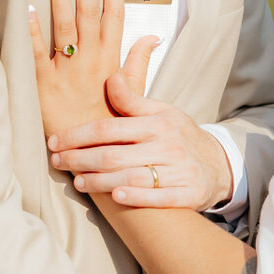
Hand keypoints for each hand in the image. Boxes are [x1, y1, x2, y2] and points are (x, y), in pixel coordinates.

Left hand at [29, 0, 156, 135]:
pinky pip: (38, 53)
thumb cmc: (111, 123)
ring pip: (64, 25)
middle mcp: (90, 59)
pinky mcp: (44, 83)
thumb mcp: (133, 94)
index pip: (114, 15)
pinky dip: (33, 30)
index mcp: (111, 59)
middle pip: (88, 12)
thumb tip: (152, 38)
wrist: (92, 156)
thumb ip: (138, 63)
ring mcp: (66, 69)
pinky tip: (29, 8)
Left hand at [48, 69, 233, 210]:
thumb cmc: (179, 135)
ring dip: (99, 181)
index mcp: (157, 123)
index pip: (108, 129)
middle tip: (56, 162)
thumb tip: (109, 77)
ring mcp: (178, 171)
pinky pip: (158, 197)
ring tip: (77, 181)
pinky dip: (136, 196)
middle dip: (79, 159)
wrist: (218, 164)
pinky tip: (115, 197)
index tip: (54, 141)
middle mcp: (167, 146)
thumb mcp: (160, 112)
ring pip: (130, 177)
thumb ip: (132, 100)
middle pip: (113, 155)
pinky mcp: (188, 194)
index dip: (77, 135)